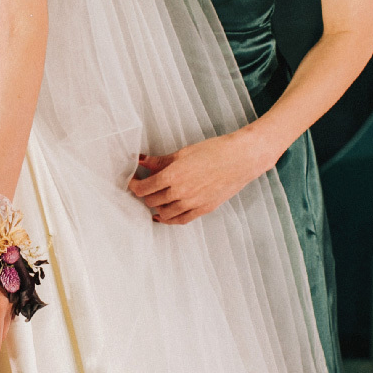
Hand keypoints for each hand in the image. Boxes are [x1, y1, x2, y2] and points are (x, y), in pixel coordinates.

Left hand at [127, 130, 275, 224]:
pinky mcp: (203, 209)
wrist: (240, 159)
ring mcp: (192, 204)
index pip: (143, 188)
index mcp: (172, 176)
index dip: (134, 185)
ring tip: (154, 199)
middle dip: (144, 195)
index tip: (133, 181)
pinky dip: (168, 219)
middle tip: (143, 187)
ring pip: (163, 213)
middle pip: (151, 201)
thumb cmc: (214, 151)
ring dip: (156, 207)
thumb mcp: (182, 153)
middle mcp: (180, 193)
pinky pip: (180, 220)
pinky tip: (163, 216)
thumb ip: (160, 161)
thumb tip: (142, 161)